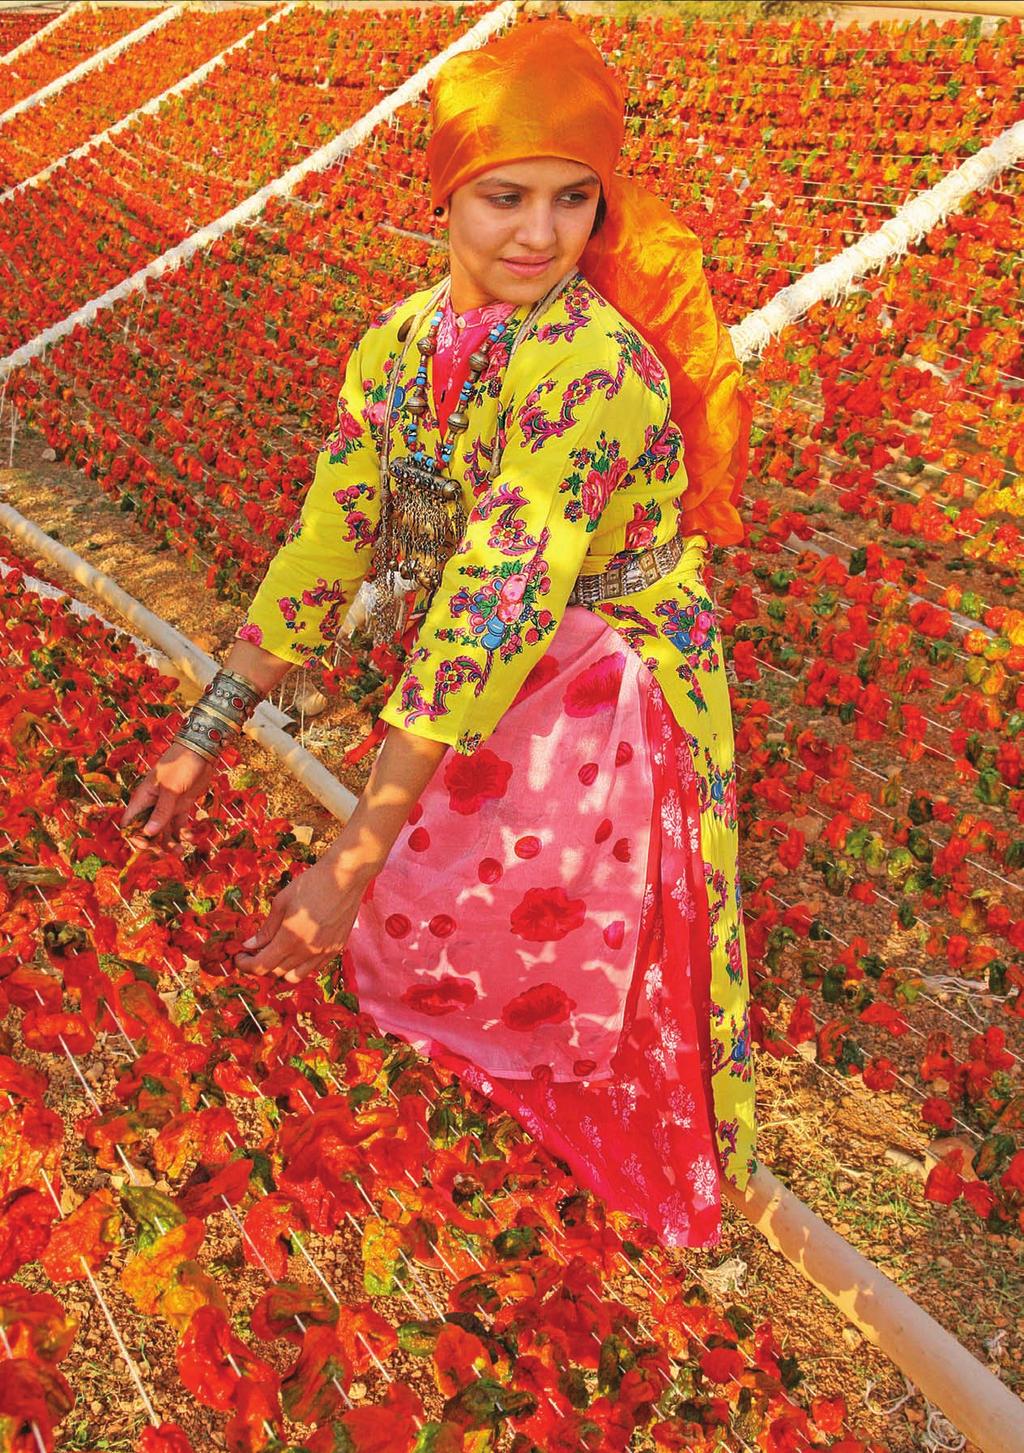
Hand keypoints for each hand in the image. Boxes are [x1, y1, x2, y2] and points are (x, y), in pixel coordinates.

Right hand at [120, 741, 215, 847]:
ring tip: (182, 850)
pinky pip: (178, 824)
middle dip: (155, 844)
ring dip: (170, 842)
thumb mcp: (171, 789)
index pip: (130, 823)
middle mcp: (152, 804)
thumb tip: (148, 833)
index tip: (148, 846)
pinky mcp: (182, 805)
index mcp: (143, 798)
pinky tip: (190, 837)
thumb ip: (161, 811)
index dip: (136, 837)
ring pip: (164, 830)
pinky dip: (182, 833)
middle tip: (168, 853)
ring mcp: (167, 805)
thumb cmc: (182, 765)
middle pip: (147, 830)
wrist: (201, 751)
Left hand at [235, 854, 370, 985]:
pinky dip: (301, 964)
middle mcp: (307, 951)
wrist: (346, 876)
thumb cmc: (311, 883)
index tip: (239, 957)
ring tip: (276, 953)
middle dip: (261, 965)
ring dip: (281, 969)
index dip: (246, 965)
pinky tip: (298, 948)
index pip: (261, 966)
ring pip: (296, 976)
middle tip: (254, 952)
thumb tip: (250, 945)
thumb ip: (266, 928)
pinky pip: (314, 968)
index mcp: (290, 939)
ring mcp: (324, 952)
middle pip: (276, 972)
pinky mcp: (336, 948)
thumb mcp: (281, 902)